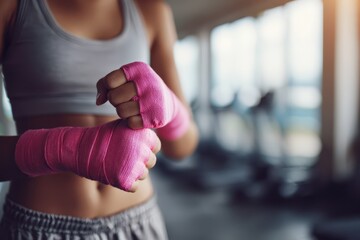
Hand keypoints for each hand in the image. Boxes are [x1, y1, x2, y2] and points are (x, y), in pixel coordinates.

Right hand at [15, 120, 160, 191]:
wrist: (80, 148)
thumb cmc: (102, 137)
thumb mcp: (122, 127)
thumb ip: (139, 133)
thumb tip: (151, 141)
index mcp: (144, 136)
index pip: (156, 147)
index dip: (147, 148)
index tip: (134, 148)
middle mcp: (142, 150)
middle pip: (151, 161)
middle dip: (140, 161)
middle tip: (123, 158)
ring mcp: (134, 166)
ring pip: (143, 174)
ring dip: (133, 172)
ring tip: (117, 164)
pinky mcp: (125, 180)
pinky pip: (134, 186)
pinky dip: (127, 183)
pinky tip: (116, 174)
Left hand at [96, 61, 189, 139]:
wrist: (167, 102)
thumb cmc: (138, 88)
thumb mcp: (125, 79)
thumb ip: (104, 84)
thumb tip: (98, 101)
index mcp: (139, 69)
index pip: (110, 81)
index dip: (109, 88)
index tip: (117, 87)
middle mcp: (148, 82)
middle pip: (113, 97)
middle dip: (115, 100)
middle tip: (124, 99)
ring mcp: (153, 101)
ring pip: (121, 111)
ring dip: (123, 112)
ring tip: (132, 107)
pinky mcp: (155, 117)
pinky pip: (131, 123)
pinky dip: (132, 121)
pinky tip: (140, 116)